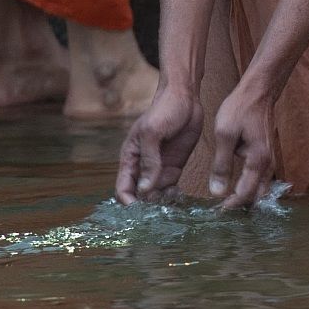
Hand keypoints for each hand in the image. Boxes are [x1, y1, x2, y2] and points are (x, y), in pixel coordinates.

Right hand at [116, 89, 203, 203]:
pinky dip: (172, 195)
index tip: (140, 210)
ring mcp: (159, 168)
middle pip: (139, 195)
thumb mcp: (152, 133)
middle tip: (161, 203)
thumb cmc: (164, 110)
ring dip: (162, 200)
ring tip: (172, 194)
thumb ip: (149, 161)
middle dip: (147, 203)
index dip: (129, 202)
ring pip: (155, 194)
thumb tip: (144, 189)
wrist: (186, 98)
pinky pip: (170, 187)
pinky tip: (178, 193)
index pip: (123, 188)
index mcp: (130, 157)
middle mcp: (142, 166)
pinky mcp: (174, 166)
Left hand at [209, 80, 274, 209]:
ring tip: (228, 203)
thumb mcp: (224, 135)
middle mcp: (268, 164)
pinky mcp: (267, 155)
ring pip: (262, 189)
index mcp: (257, 160)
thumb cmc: (240, 110)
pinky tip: (237, 186)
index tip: (217, 211)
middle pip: (258, 197)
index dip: (232, 205)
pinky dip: (251, 187)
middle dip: (242, 206)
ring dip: (247, 198)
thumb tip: (217, 192)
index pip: (246, 194)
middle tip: (223, 211)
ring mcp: (270, 160)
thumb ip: (221, 165)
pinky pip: (261, 179)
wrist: (258, 92)